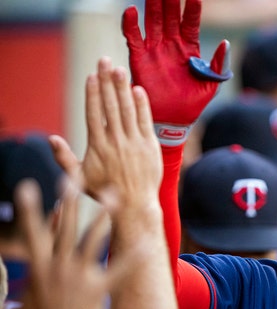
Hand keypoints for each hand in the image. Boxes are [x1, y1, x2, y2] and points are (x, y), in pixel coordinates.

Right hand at [6, 179, 130, 308]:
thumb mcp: (22, 302)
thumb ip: (17, 285)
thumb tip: (7, 275)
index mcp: (39, 267)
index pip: (33, 232)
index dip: (29, 209)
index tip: (27, 186)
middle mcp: (58, 267)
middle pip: (65, 226)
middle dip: (70, 199)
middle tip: (74, 175)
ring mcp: (78, 276)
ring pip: (93, 238)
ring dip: (104, 215)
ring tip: (113, 195)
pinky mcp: (98, 289)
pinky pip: (119, 270)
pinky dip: (133, 257)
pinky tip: (147, 244)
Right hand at [50, 57, 161, 210]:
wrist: (135, 204)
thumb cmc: (105, 192)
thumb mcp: (79, 178)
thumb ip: (64, 158)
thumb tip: (51, 138)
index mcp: (98, 146)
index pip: (94, 113)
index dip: (93, 93)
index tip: (91, 76)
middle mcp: (116, 141)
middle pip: (110, 105)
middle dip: (107, 82)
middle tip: (104, 61)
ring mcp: (134, 141)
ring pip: (127, 109)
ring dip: (123, 88)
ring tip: (120, 69)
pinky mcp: (149, 145)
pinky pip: (145, 120)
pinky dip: (142, 104)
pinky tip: (138, 89)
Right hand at [121, 0, 231, 145]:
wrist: (174, 121)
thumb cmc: (194, 103)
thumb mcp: (212, 84)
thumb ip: (219, 64)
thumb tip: (226, 43)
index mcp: (190, 48)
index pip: (191, 22)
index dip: (192, 8)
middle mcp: (171, 45)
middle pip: (170, 16)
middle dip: (170, 0)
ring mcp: (155, 50)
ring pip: (153, 21)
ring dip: (152, 6)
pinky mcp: (139, 59)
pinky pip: (133, 38)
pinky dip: (130, 24)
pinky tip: (131, 10)